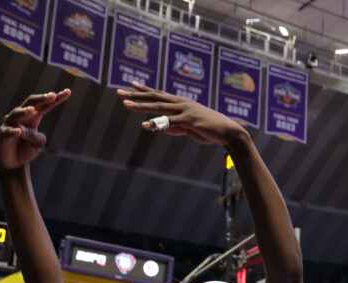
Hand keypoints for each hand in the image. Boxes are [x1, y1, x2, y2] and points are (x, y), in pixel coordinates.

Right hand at [0, 90, 71, 169]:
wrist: (13, 162)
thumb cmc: (27, 148)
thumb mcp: (38, 143)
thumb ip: (36, 137)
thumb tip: (24, 130)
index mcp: (33, 116)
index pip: (45, 105)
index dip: (56, 98)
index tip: (68, 92)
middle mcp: (21, 116)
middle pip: (31, 103)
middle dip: (41, 99)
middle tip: (52, 96)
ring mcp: (11, 124)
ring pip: (17, 114)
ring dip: (24, 112)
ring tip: (32, 110)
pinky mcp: (3, 134)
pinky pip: (8, 131)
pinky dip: (13, 131)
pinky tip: (19, 131)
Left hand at [118, 82, 247, 146]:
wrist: (228, 133)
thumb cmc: (211, 130)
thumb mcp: (191, 129)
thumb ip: (178, 128)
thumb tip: (166, 129)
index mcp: (181, 103)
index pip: (159, 94)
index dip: (145, 90)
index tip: (131, 85)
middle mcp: (181, 103)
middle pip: (155, 97)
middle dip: (135, 95)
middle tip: (118, 92)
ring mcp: (185, 110)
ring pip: (159, 106)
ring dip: (141, 105)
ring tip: (125, 103)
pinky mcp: (189, 120)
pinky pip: (169, 122)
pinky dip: (156, 123)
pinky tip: (145, 125)